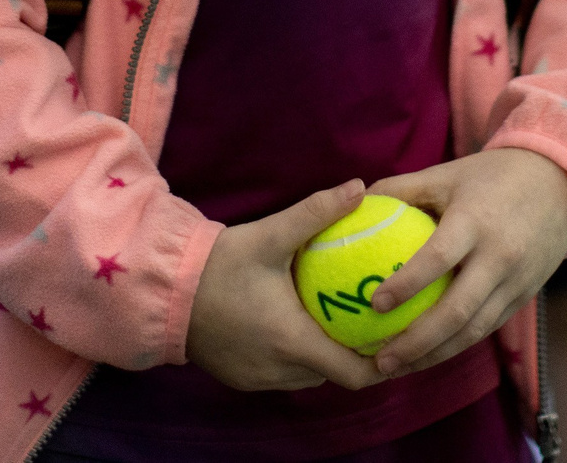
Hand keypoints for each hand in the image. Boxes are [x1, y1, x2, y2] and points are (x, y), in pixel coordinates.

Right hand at [188, 180, 387, 393]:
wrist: (163, 289)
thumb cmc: (218, 264)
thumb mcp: (270, 235)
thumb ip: (317, 212)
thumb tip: (360, 187)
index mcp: (293, 341)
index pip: (354, 372)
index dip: (384, 363)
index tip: (402, 339)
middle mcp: (280, 369)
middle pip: (336, 374)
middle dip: (358, 354)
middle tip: (376, 321)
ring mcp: (259, 378)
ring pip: (310, 375)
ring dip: (327, 355)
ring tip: (343, 320)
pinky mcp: (243, 378)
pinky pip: (284, 374)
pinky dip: (299, 357)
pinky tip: (302, 324)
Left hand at [362, 148, 566, 377]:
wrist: (560, 185)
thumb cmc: (491, 177)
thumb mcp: (447, 174)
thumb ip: (402, 189)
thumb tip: (355, 206)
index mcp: (476, 221)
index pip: (439, 257)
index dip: (407, 283)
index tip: (375, 304)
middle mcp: (499, 255)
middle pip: (457, 310)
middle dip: (416, 342)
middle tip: (379, 359)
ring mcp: (515, 281)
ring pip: (473, 330)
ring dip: (433, 355)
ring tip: (394, 368)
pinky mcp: (523, 297)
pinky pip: (485, 328)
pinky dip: (454, 346)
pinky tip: (424, 356)